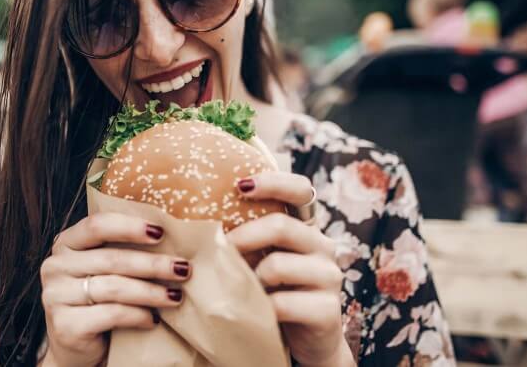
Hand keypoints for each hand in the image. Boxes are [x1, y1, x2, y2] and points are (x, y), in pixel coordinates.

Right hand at [40, 212, 191, 366]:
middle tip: (183, 269)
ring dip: (151, 292)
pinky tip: (153, 319)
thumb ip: (124, 250)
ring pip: (114, 288)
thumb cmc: (98, 301)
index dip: (130, 227)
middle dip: (153, 264)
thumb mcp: (105, 270)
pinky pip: (111, 314)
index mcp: (66, 243)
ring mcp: (55, 297)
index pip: (97, 225)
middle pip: (111, 259)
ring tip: (176, 296)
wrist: (76, 348)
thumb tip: (173, 236)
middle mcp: (55, 266)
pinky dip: (138, 315)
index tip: (161, 232)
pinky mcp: (65, 326)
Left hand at [228, 172, 353, 366]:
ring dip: (250, 279)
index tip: (240, 185)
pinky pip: (283, 303)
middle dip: (243, 237)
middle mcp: (322, 246)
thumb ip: (244, 239)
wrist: (301, 343)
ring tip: (241, 290)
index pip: (301, 190)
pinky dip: (261, 308)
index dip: (274, 182)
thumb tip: (198, 224)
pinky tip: (257, 313)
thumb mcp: (258, 261)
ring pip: (278, 265)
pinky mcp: (328, 310)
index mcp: (305, 228)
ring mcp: (328, 277)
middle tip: (220, 250)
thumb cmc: (271, 293)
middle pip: (282, 226)